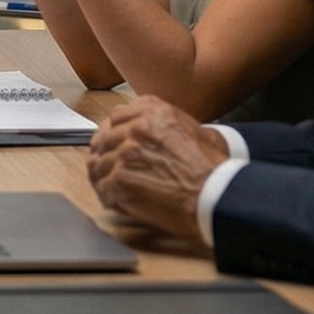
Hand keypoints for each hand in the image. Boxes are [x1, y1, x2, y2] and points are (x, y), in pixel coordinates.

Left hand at [85, 98, 227, 243]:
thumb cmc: (214, 169)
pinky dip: (108, 197)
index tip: (116, 144)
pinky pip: (101, 187)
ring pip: (98, 163)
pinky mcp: (119, 179)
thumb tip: (164, 132)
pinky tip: (119, 203)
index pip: (117, 116)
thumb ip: (172, 124)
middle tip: (111, 169)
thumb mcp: (198, 131)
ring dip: (104, 177)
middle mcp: (135, 127)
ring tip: (114, 189)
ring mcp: (124, 152)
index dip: (115, 133)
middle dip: (106, 154)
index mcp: (152, 111)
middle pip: (103, 139)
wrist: (216, 195)